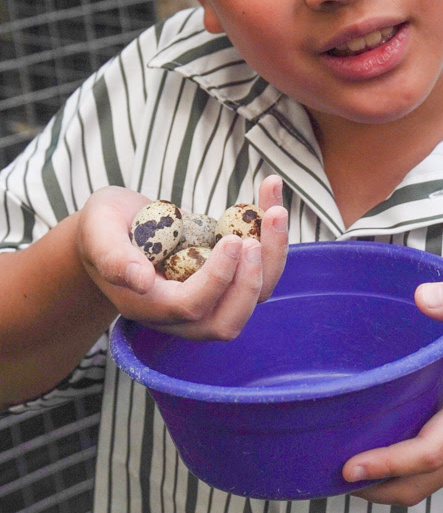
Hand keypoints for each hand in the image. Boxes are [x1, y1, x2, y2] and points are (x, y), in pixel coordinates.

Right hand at [76, 177, 287, 339]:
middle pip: (230, 320)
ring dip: (273, 255)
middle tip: (258, 234)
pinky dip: (272, 234)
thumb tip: (140, 280)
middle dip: (254, 280)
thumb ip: (112, 256)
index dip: (217, 280)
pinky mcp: (228, 276)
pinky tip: (269, 192)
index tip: (232, 240)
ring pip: (254, 296)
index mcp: (150, 307)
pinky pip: (259, 266)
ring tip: (275, 209)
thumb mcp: (97, 232)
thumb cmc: (103, 228)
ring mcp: (211, 296)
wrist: (114, 228)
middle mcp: (183, 313)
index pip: (192, 308)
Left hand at [342, 281, 442, 505]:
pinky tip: (399, 443)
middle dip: (377, 487)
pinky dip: (418, 468)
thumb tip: (418, 297)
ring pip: (436, 479)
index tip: (348, 468)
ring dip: (395, 481)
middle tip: (333, 477)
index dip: (386, 463)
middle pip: (423, 482)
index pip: (429, 451)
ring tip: (355, 464)